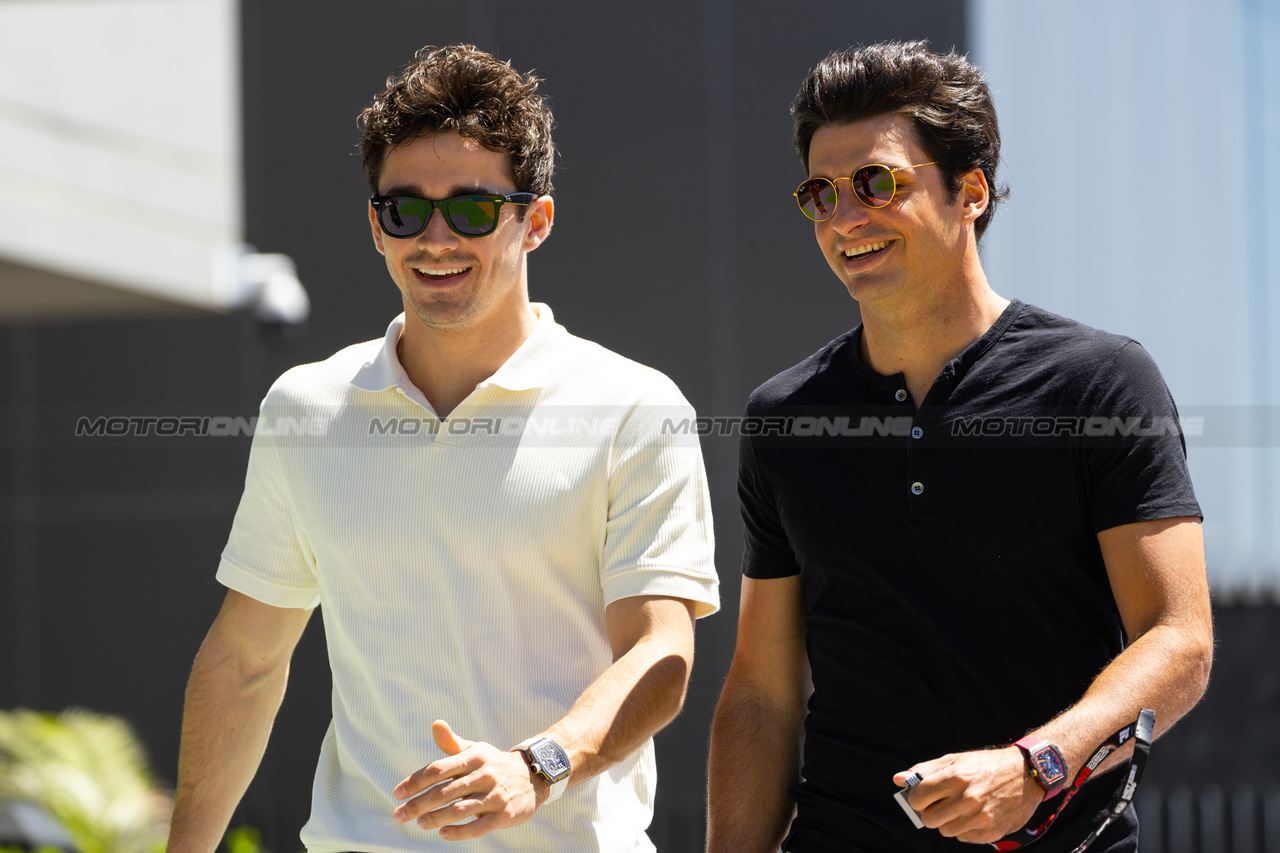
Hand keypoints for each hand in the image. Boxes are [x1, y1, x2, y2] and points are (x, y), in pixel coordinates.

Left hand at [392, 720, 545, 840]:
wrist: (534, 776)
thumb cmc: (494, 764)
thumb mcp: (476, 750)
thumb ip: (452, 743)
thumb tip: (435, 724)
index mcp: (474, 757)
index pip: (438, 769)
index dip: (415, 781)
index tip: (397, 793)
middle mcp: (484, 774)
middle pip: (445, 791)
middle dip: (419, 804)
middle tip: (399, 815)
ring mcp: (495, 795)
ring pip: (460, 809)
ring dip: (436, 818)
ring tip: (420, 823)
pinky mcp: (504, 814)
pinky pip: (478, 826)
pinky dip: (459, 831)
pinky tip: (443, 833)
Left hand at [894, 746, 1042, 843]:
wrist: (1027, 774)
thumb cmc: (986, 765)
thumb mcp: (956, 759)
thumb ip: (926, 770)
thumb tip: (899, 778)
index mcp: (955, 777)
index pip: (917, 798)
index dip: (916, 799)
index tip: (923, 797)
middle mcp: (967, 798)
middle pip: (929, 820)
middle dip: (930, 813)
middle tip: (940, 805)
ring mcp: (980, 817)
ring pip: (946, 831)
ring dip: (949, 821)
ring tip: (961, 808)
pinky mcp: (991, 831)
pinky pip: (964, 838)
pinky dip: (965, 829)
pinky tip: (975, 815)